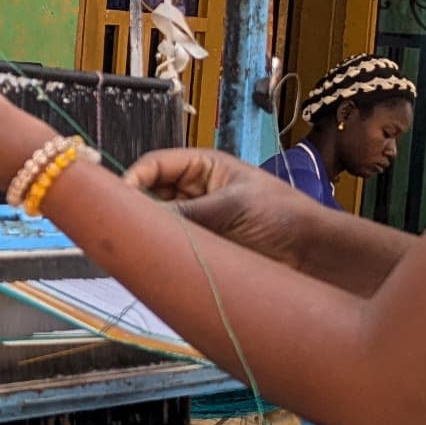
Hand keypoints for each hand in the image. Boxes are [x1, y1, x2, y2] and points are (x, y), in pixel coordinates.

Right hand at [123, 147, 314, 259]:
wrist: (310, 252)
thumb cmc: (279, 214)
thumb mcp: (231, 206)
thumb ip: (186, 212)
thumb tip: (144, 221)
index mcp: (202, 167)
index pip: (155, 165)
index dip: (134, 179)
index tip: (118, 202)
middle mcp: (193, 190)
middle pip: (150, 193)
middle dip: (134, 207)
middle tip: (115, 226)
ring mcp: (196, 220)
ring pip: (158, 222)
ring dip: (146, 231)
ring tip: (127, 245)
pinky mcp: (200, 247)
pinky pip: (171, 246)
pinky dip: (158, 251)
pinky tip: (147, 259)